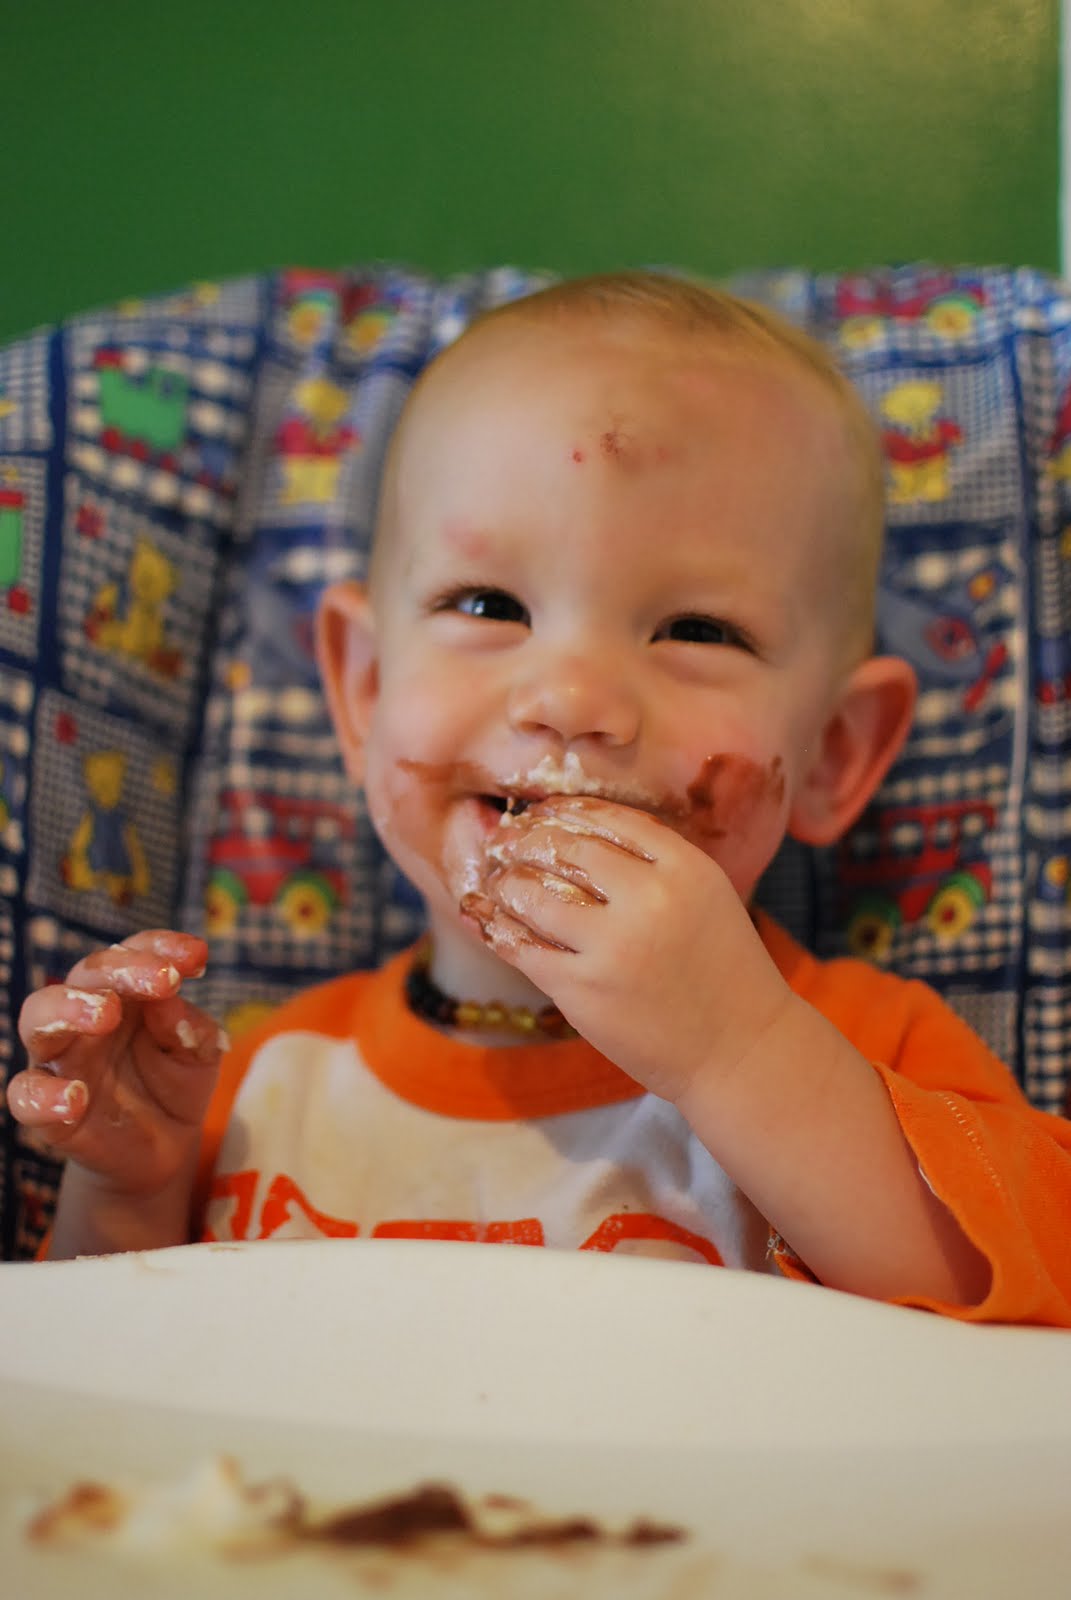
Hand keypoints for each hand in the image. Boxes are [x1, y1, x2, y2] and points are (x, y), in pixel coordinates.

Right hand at [8, 931, 224, 1198]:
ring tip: (105, 1015)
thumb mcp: (198, 1054)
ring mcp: (62, 1059)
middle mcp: (86, 1014)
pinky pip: (24, 1094)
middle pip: (86, 975)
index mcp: (126, 992)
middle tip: (160, 980)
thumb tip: (169, 1001)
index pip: (134, 953)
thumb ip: (188, 1028)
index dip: (161, 947)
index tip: (196, 956)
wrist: (164, 1148)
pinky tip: (75, 1099)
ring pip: (38, 1017)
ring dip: (68, 1008)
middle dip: (121, 970)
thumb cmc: (176, 1084)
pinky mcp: (46, 1108)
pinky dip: (43, 1095)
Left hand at [464, 796, 792, 1102]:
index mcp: (685, 869)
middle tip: (507, 839)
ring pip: (536, 894)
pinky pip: (524, 947)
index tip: (543, 812)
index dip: (566, 811)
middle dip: (528, 839)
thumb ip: (656, 862)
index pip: (609, 819)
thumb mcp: (707, 896)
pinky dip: (502, 929)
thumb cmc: (722, 971)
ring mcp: (612, 946)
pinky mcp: (582, 990)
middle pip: (569, 850)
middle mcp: (649, 899)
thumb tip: (582, 831)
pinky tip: (494, 921)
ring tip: (501, 880)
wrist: (739, 1049)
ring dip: (509, 882)